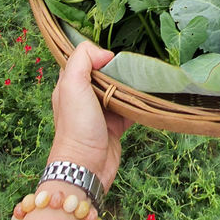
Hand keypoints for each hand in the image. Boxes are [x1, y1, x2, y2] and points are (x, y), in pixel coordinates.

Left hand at [46, 41, 131, 191]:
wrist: (87, 166)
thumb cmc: (76, 126)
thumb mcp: (72, 84)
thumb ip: (83, 59)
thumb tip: (106, 53)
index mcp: (70, 84)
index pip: (83, 60)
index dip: (96, 55)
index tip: (111, 55)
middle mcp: (84, 96)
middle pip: (104, 73)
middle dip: (118, 69)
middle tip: (132, 66)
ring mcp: (100, 111)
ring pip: (119, 90)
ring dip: (132, 86)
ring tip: (145, 78)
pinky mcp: (115, 125)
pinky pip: (131, 108)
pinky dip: (140, 104)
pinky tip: (149, 97)